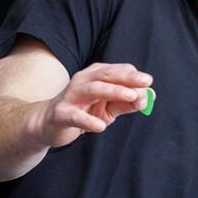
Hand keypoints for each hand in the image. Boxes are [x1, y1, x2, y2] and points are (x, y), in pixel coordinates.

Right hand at [34, 62, 152, 147]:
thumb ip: (128, 102)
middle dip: (127, 77)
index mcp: (96, 76)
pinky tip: (100, 126)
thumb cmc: (84, 111)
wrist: (49, 124)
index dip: (134, 77)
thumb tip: (148, 97)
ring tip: (131, 96)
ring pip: (93, 89)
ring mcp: (71, 96)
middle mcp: (83, 81)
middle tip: (146, 82)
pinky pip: (75, 116)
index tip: (148, 84)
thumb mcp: (109, 107)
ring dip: (113, 91)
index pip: (118, 71)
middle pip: (106, 75)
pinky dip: (88, 120)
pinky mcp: (61, 114)